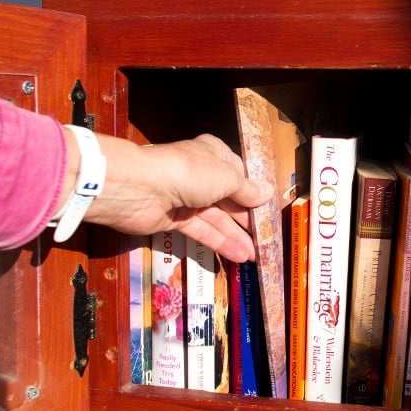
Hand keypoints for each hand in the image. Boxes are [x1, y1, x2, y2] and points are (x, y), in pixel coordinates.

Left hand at [61, 131, 272, 262]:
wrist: (140, 188)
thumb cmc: (190, 173)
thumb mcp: (227, 178)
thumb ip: (247, 190)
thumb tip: (268, 193)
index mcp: (214, 155)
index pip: (239, 174)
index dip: (254, 192)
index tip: (270, 210)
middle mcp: (201, 175)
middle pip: (229, 199)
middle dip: (247, 218)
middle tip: (266, 238)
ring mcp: (187, 198)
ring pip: (217, 218)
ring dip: (236, 236)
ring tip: (256, 256)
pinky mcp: (175, 220)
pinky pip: (202, 231)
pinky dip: (220, 242)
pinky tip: (239, 255)